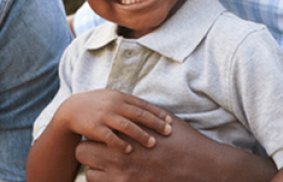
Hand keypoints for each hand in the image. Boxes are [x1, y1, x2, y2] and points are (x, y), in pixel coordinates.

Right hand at [57, 89, 171, 153]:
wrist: (71, 109)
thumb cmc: (96, 104)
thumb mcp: (112, 98)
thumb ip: (128, 103)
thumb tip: (150, 109)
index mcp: (120, 97)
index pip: (143, 105)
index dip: (157, 113)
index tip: (170, 121)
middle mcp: (114, 105)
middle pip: (138, 114)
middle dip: (155, 123)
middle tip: (168, 132)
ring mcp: (104, 116)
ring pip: (126, 126)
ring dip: (141, 134)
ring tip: (153, 143)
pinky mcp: (94, 127)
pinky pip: (109, 137)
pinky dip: (120, 143)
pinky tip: (129, 150)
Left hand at [76, 113, 276, 181]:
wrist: (200, 167)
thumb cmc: (183, 141)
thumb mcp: (163, 120)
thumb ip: (143, 114)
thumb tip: (133, 108)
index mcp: (125, 137)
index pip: (89, 136)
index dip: (93, 137)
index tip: (101, 137)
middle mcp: (119, 158)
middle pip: (83, 155)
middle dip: (89, 153)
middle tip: (100, 152)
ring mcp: (123, 178)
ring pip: (90, 176)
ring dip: (97, 171)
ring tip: (110, 167)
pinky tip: (120, 178)